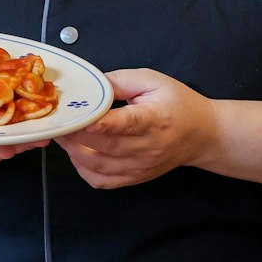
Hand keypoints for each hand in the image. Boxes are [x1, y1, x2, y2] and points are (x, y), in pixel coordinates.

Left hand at [57, 69, 219, 189]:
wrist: (202, 134)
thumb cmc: (178, 103)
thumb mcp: (154, 81)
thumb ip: (120, 80)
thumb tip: (90, 86)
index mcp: (154, 119)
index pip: (124, 124)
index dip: (100, 123)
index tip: (80, 119)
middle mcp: (147, 147)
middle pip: (104, 145)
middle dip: (76, 135)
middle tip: (59, 122)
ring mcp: (141, 166)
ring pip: (98, 166)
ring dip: (74, 152)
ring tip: (65, 136)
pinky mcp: (135, 178)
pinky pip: (101, 181)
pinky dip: (83, 170)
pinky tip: (78, 154)